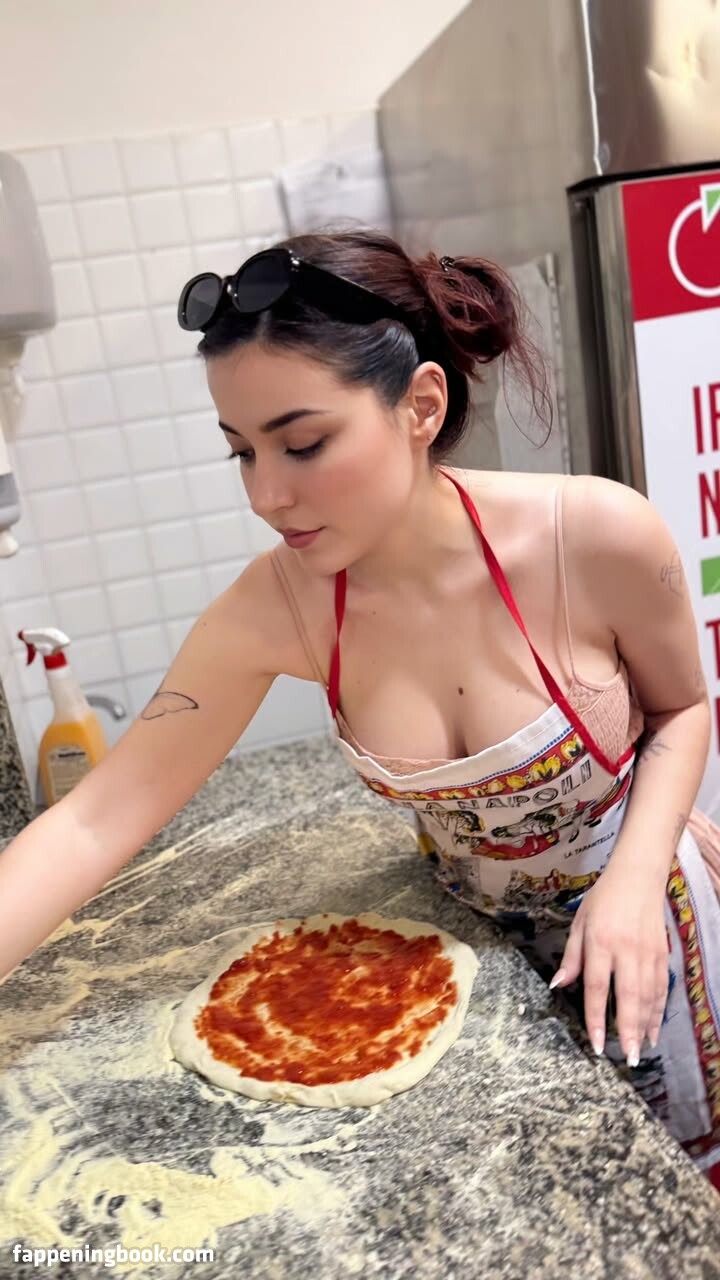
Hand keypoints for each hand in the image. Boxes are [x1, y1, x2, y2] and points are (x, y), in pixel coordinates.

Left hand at [549, 866, 669, 1065]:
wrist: (637, 877)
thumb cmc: (602, 899)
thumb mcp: (579, 922)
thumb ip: (571, 957)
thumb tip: (558, 985)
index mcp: (600, 942)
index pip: (597, 986)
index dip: (596, 1017)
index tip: (596, 1043)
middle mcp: (625, 950)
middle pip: (628, 996)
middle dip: (628, 1029)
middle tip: (627, 1058)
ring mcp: (647, 953)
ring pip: (648, 995)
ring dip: (645, 1025)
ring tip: (640, 1050)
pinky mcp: (661, 953)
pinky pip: (661, 987)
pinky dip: (658, 1010)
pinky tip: (654, 1029)